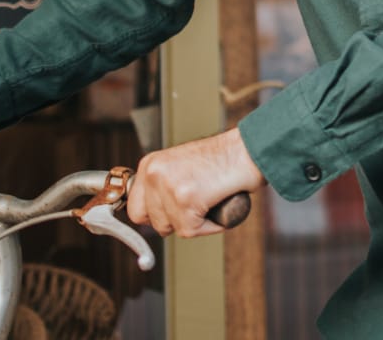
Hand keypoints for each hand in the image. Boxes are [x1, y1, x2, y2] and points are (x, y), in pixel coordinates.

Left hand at [127, 128, 266, 237]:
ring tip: (209, 199)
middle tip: (194, 207)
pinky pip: (191, 231)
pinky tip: (217, 204)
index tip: (168, 216)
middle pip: (150, 222)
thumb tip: (151, 218)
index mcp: (150, 164)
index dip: (154, 217)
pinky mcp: (186, 200)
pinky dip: (209, 225)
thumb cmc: (222, 160)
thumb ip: (162, 187)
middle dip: (172, 221)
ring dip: (194, 222)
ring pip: (172, 228)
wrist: (248, 151)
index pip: (134, 208)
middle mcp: (154, 173)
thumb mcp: (180, 167)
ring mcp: (168, 186)